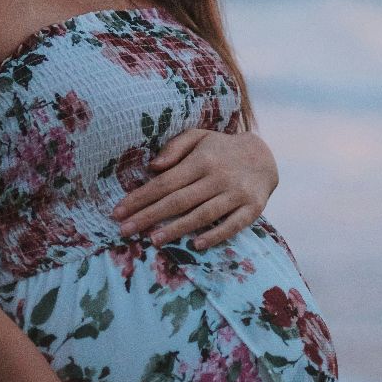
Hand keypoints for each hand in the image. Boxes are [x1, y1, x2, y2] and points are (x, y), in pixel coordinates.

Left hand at [113, 129, 277, 249]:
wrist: (264, 157)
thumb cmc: (220, 149)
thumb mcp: (198, 137)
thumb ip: (175, 148)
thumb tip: (152, 167)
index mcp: (202, 160)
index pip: (164, 182)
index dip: (140, 198)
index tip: (118, 212)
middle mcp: (218, 177)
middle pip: (178, 201)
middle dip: (149, 216)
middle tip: (124, 231)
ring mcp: (236, 194)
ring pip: (202, 215)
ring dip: (176, 229)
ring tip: (152, 240)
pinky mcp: (253, 209)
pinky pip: (232, 225)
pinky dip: (214, 235)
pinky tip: (195, 244)